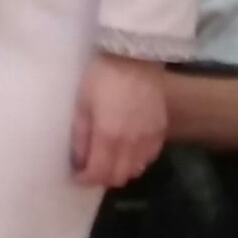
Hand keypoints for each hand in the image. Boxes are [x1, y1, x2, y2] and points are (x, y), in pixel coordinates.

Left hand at [71, 54, 166, 188]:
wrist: (135, 57)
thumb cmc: (102, 78)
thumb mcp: (82, 104)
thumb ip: (80, 136)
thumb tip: (78, 161)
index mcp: (108, 137)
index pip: (98, 173)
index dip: (85, 179)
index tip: (77, 175)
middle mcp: (131, 144)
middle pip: (118, 177)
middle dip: (102, 177)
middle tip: (92, 168)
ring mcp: (149, 139)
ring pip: (135, 170)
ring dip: (120, 170)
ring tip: (109, 159)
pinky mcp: (161, 131)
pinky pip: (149, 158)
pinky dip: (137, 161)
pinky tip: (128, 150)